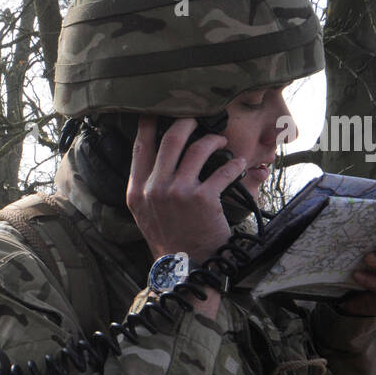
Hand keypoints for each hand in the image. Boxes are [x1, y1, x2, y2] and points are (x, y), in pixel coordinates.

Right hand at [126, 115, 248, 264]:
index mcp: (137, 190)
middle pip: (170, 139)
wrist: (183, 266)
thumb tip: (161, 154)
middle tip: (198, 117)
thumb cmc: (169, 237)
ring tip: (220, 141)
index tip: (156, 109)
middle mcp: (154, 189)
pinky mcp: (202, 199)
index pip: (140, 147)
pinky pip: (222, 170)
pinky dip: (234, 165)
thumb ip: (149, 185)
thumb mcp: (145, 213)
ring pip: (197, 148)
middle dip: (188, 121)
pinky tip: (238, 165)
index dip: (148, 124)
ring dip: (214, 140)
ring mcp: (177, 193)